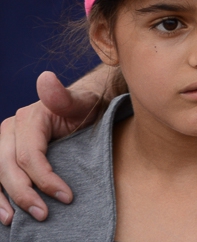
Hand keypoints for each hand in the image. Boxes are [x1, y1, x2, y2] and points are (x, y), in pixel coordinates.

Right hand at [0, 71, 103, 223]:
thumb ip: (64, 96)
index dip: (45, 179)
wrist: (85, 108)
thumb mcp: (83, 101)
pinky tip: (5, 213)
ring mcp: (4, 144)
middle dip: (24, 194)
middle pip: (8, 167)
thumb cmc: (86, 106)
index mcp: (27, 118)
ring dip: (2, 199)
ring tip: (14, 221)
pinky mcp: (5, 155)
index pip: (29, 156)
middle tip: (43, 214)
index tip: (66, 196)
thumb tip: (45, 78)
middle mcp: (10, 131)